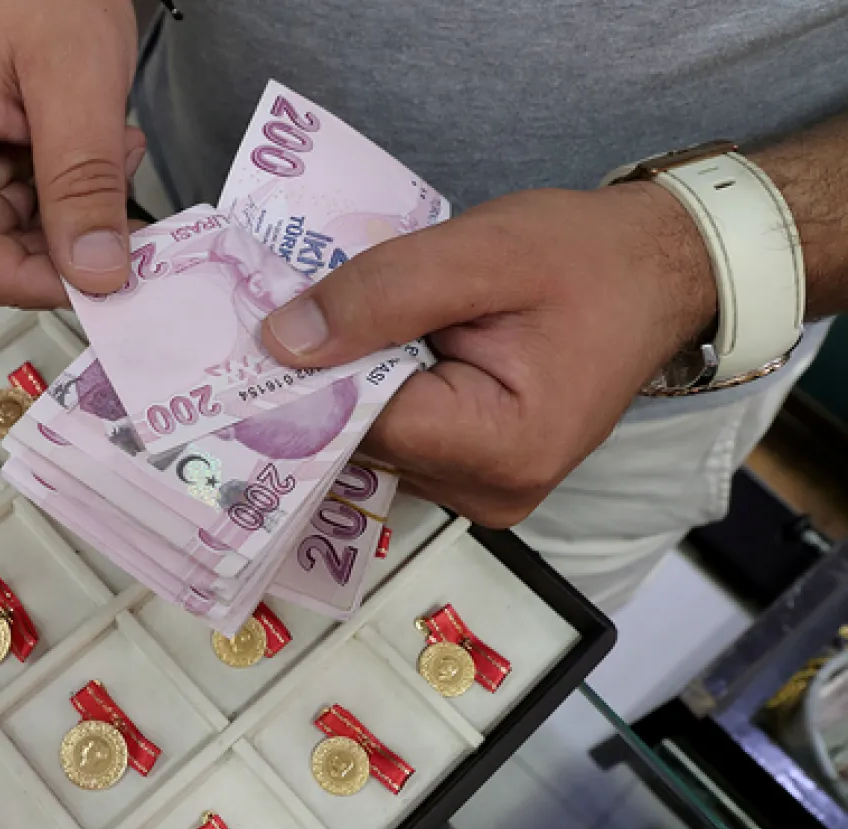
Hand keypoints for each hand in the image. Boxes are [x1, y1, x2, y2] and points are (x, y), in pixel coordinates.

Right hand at [0, 0, 143, 307]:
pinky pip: (24, 199)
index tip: (93, 283)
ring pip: (11, 230)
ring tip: (118, 156)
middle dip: (62, 243)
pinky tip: (104, 151)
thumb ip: (83, 183)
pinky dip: (73, 189)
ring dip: (76, 212)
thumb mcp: (75, 80)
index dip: (21, 282)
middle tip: (129, 222)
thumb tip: (95, 273)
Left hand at [261, 184, 717, 527]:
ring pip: (371, 440)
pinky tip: (369, 345)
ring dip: (347, 383)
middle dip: (321, 378)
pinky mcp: (472, 474)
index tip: (253, 327)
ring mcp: (480, 492)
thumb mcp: (482, 252)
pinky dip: (376, 390)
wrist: (658, 273)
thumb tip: (280, 341)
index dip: (306, 376)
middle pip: (360, 440)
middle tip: (277, 312)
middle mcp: (489, 493)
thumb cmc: (586, 258)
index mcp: (501, 448)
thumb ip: (380, 294)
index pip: (362, 423)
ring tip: (333, 320)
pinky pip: (397, 436)